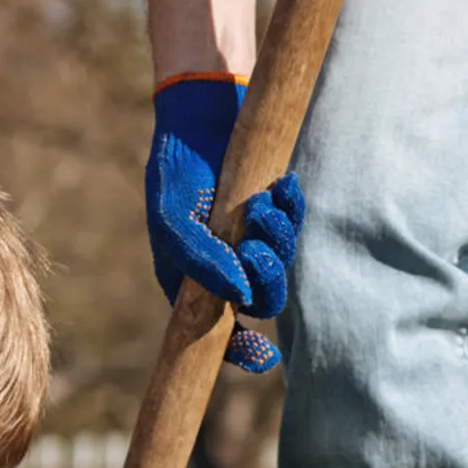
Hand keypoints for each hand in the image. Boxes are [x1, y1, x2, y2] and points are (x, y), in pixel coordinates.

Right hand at [145, 74, 305, 372]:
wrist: (200, 112)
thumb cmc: (176, 169)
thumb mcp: (172, 218)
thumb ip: (200, 262)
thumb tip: (241, 299)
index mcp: (194, 281)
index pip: (219, 331)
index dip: (241, 350)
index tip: (264, 356)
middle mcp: (226, 267)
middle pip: (263, 300)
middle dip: (266, 278)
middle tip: (255, 248)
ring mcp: (252, 240)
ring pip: (282, 263)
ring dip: (278, 238)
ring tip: (260, 205)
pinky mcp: (275, 213)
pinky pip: (295, 226)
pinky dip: (293, 210)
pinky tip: (283, 186)